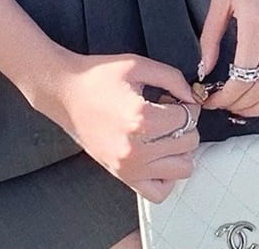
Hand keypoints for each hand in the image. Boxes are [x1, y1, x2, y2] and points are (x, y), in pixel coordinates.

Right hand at [35, 51, 200, 202]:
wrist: (65, 93)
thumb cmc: (98, 77)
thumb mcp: (138, 65)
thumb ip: (172, 78)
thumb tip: (193, 97)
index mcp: (142, 118)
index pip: (188, 117)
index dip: (188, 104)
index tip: (176, 98)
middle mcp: (137, 148)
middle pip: (188, 142)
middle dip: (186, 124)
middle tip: (169, 111)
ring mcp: (130, 167)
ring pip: (181, 169)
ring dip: (180, 149)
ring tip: (165, 133)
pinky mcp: (122, 176)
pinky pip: (159, 192)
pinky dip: (166, 177)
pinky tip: (159, 156)